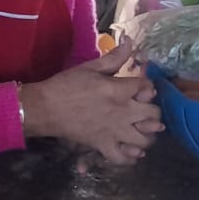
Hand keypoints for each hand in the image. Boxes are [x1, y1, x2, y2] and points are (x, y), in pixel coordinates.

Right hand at [18, 40, 163, 165]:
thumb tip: (130, 41)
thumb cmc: (66, 85)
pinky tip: (129, 149)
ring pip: (145, 140)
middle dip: (152, 112)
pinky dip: (129, 157)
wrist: (45, 107)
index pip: (148, 88)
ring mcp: (114, 132)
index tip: (139, 89)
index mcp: (119, 90)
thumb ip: (114, 57)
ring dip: (146, 136)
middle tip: (142, 110)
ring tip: (139, 130)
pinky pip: (123, 158)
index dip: (147, 88)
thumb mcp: (90, 67)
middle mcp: (123, 112)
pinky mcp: (104, 146)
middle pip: (154, 115)